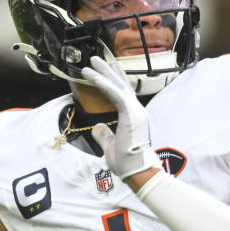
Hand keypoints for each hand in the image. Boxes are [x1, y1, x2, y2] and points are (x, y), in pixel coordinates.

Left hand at [80, 56, 160, 178]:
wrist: (138, 171)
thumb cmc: (127, 163)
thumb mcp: (110, 147)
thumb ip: (104, 135)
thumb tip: (97, 126)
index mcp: (134, 118)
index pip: (124, 94)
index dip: (115, 81)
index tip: (109, 69)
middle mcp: (137, 111)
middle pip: (121, 85)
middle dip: (109, 71)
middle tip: (97, 59)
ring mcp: (136, 111)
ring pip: (117, 86)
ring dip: (104, 72)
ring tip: (91, 62)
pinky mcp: (131, 113)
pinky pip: (115, 93)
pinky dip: (104, 83)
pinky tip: (93, 75)